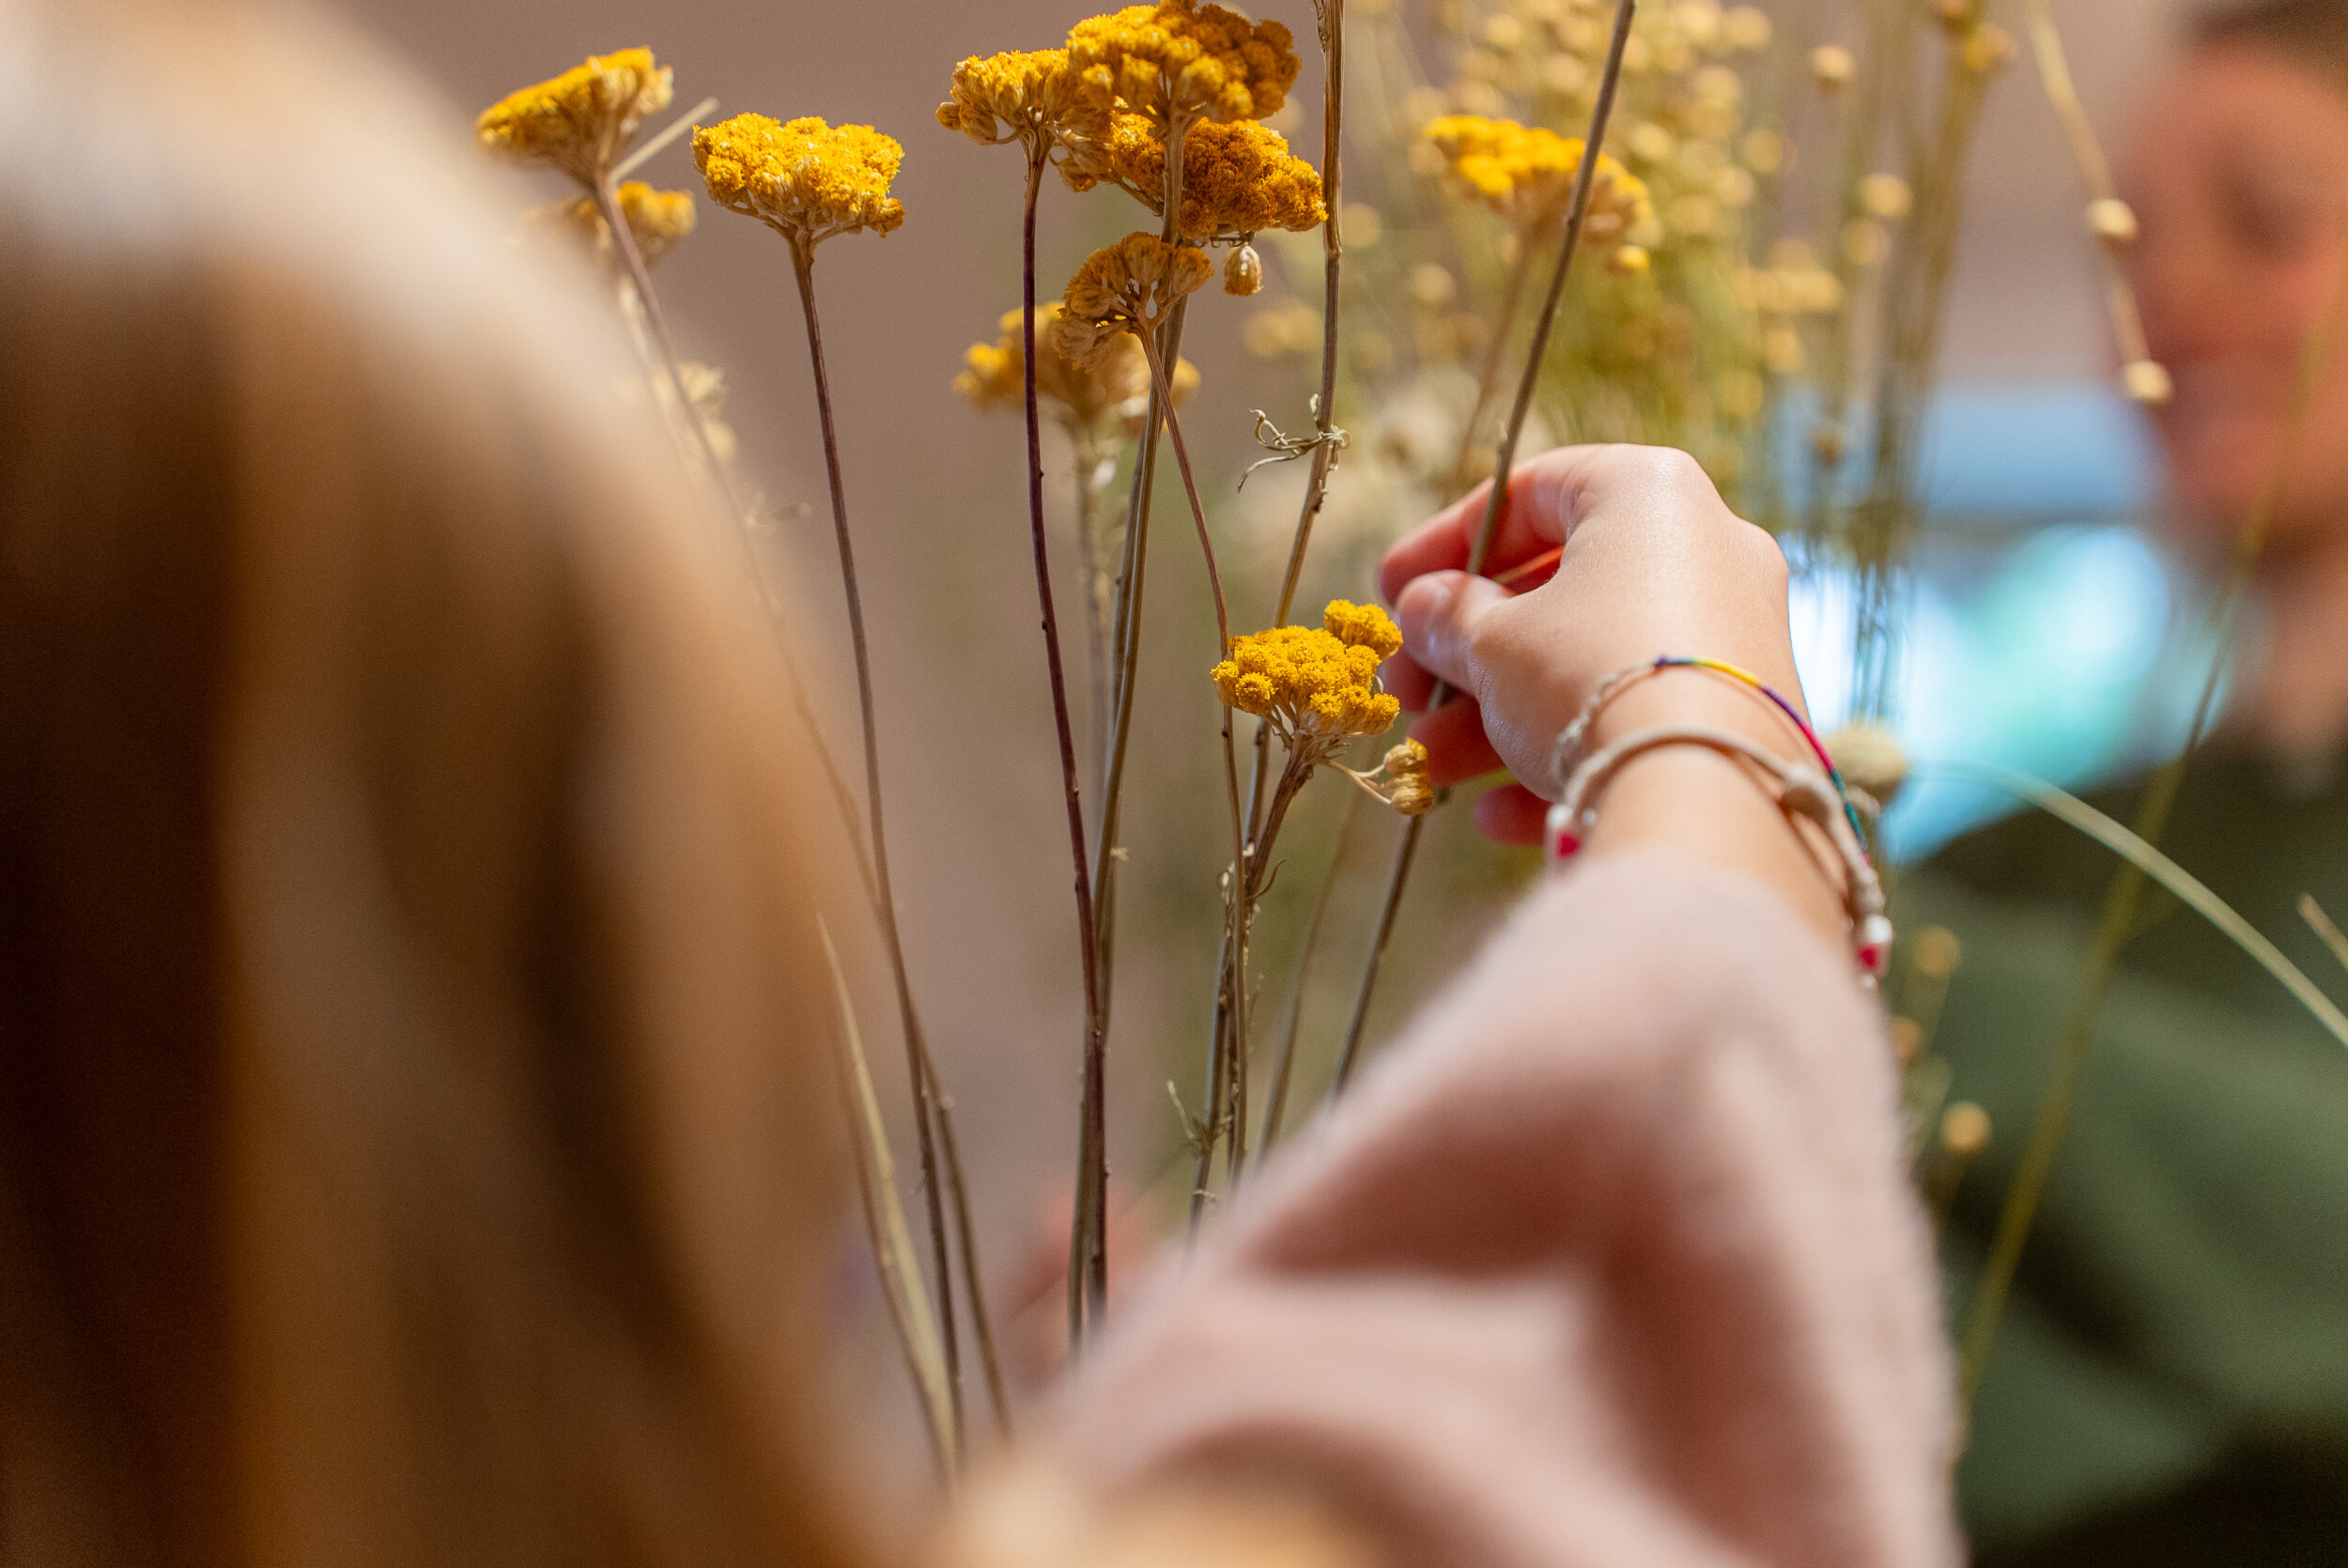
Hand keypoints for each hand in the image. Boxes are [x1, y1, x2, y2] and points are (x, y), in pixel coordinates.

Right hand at [1379, 444, 1807, 840]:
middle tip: (1406, 693)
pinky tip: (1498, 814)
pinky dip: (1567, 754)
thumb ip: (1448, 617)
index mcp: (1647, 493)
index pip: (1531, 493)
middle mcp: (1706, 549)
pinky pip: (1639, 718)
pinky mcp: (1743, 712)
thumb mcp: (1493, 643)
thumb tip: (1423, 608)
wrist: (1706, 794)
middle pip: (1559, 592)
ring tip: (1431, 763)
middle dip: (1468, 651)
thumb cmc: (1587, 678)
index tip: (1391, 593)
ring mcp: (1732, 633)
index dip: (1446, 545)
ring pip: (1593, 664)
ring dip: (1500, 715)